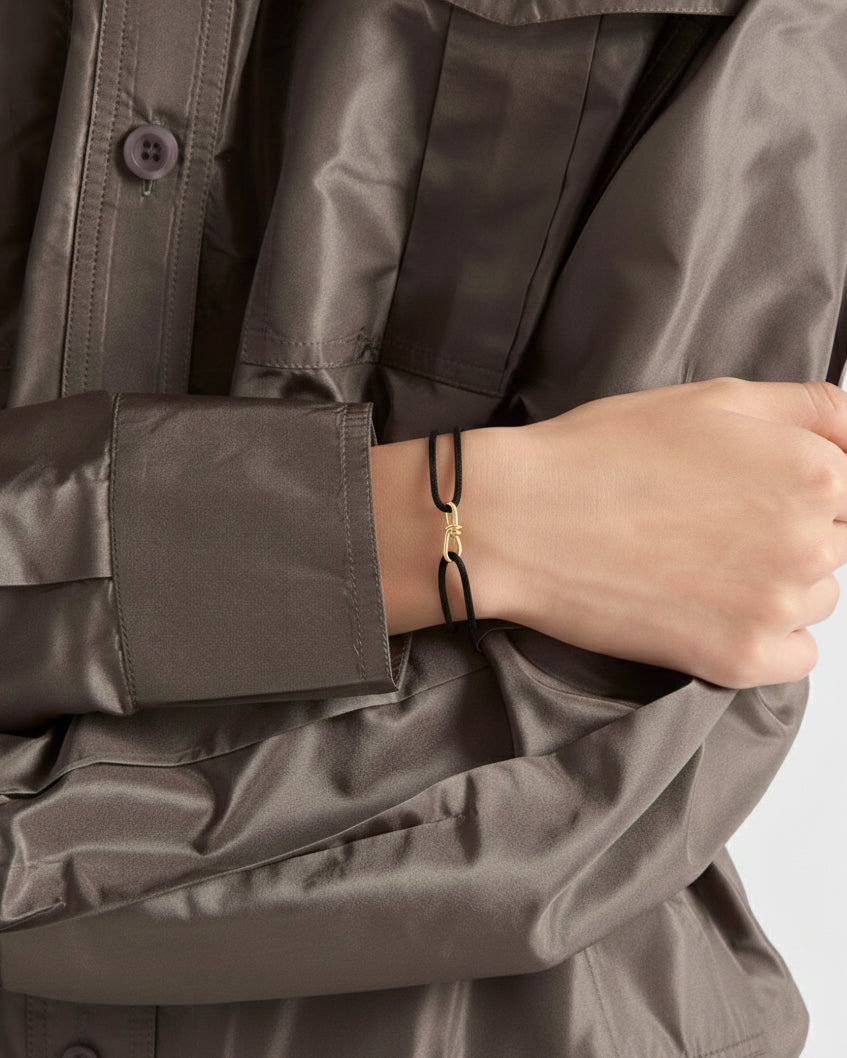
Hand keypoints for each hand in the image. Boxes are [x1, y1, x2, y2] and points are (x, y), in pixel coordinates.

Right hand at [499, 378, 846, 688]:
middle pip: (835, 543)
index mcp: (813, 472)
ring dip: (777, 583)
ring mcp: (776, 607)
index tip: (750, 492)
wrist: (523, 520)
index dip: (797, 486)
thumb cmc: (604, 454)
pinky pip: (798, 655)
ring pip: (817, 597)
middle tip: (712, 522)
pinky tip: (715, 607)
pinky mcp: (740, 659)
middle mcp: (810, 542)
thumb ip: (812, 409)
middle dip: (789, 532)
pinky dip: (768, 637)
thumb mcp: (715, 398)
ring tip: (700, 561)